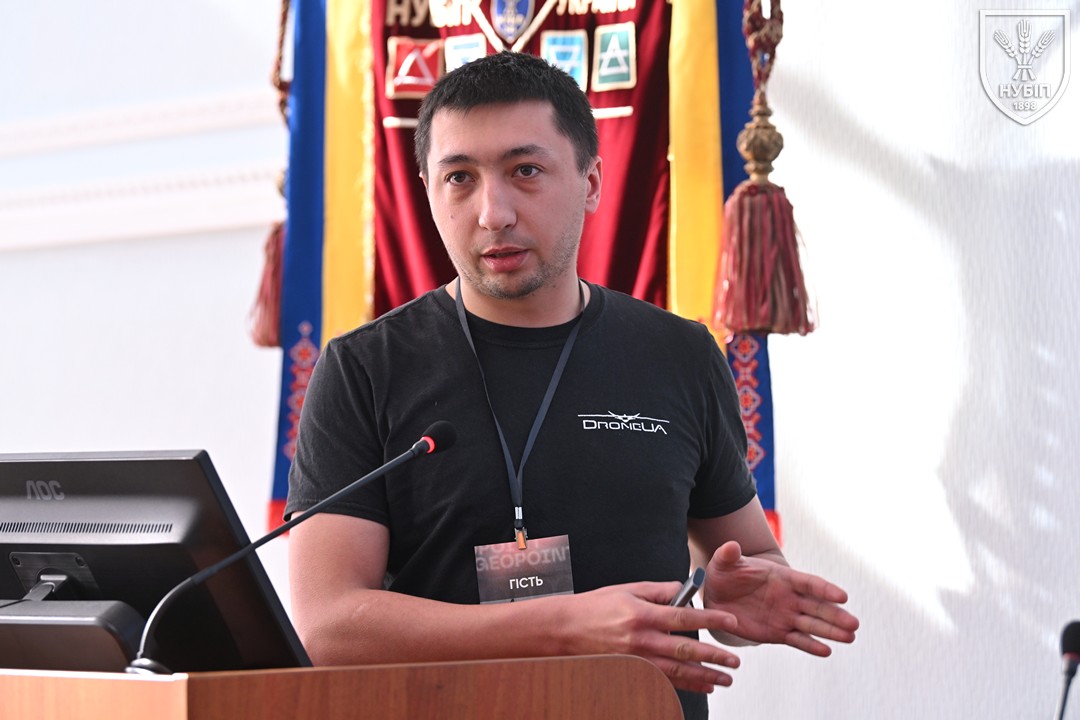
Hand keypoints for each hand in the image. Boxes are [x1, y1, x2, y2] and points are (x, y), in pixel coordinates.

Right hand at [559, 581, 742, 693]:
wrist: (564, 630)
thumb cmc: (595, 607)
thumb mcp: (626, 590)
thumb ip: (658, 591)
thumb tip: (684, 591)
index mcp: (642, 614)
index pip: (684, 617)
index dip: (710, 618)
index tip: (731, 621)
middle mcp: (641, 639)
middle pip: (686, 649)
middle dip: (714, 655)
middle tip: (735, 660)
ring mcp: (637, 660)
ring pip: (678, 671)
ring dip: (705, 676)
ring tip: (725, 678)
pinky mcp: (632, 671)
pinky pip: (664, 681)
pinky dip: (686, 685)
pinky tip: (702, 685)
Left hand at [702, 541, 858, 655]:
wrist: (717, 595)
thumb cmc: (724, 574)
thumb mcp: (723, 562)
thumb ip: (728, 555)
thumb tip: (730, 545)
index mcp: (782, 577)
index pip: (808, 583)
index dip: (825, 589)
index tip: (842, 597)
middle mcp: (789, 597)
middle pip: (817, 606)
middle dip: (836, 615)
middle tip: (854, 624)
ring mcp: (786, 616)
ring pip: (812, 624)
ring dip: (831, 631)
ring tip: (850, 637)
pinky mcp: (778, 633)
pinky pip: (797, 640)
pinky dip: (811, 646)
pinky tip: (826, 651)